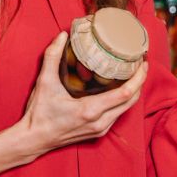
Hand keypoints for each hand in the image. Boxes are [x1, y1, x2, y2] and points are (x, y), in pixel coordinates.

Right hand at [17, 31, 147, 157]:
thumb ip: (52, 57)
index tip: (143, 62)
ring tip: (133, 72)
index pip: (125, 93)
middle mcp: (100, 121)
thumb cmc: (39, 113)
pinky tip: (120, 87)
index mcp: (90, 110)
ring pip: (126, 108)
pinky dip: (123, 100)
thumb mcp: (44, 82)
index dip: (138, 77)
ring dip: (133, 91)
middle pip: (132, 100)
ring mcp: (101, 129)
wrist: (33, 140)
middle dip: (140, 81)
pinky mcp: (98, 132)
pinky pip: (118, 114)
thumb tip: (62, 36)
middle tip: (141, 63)